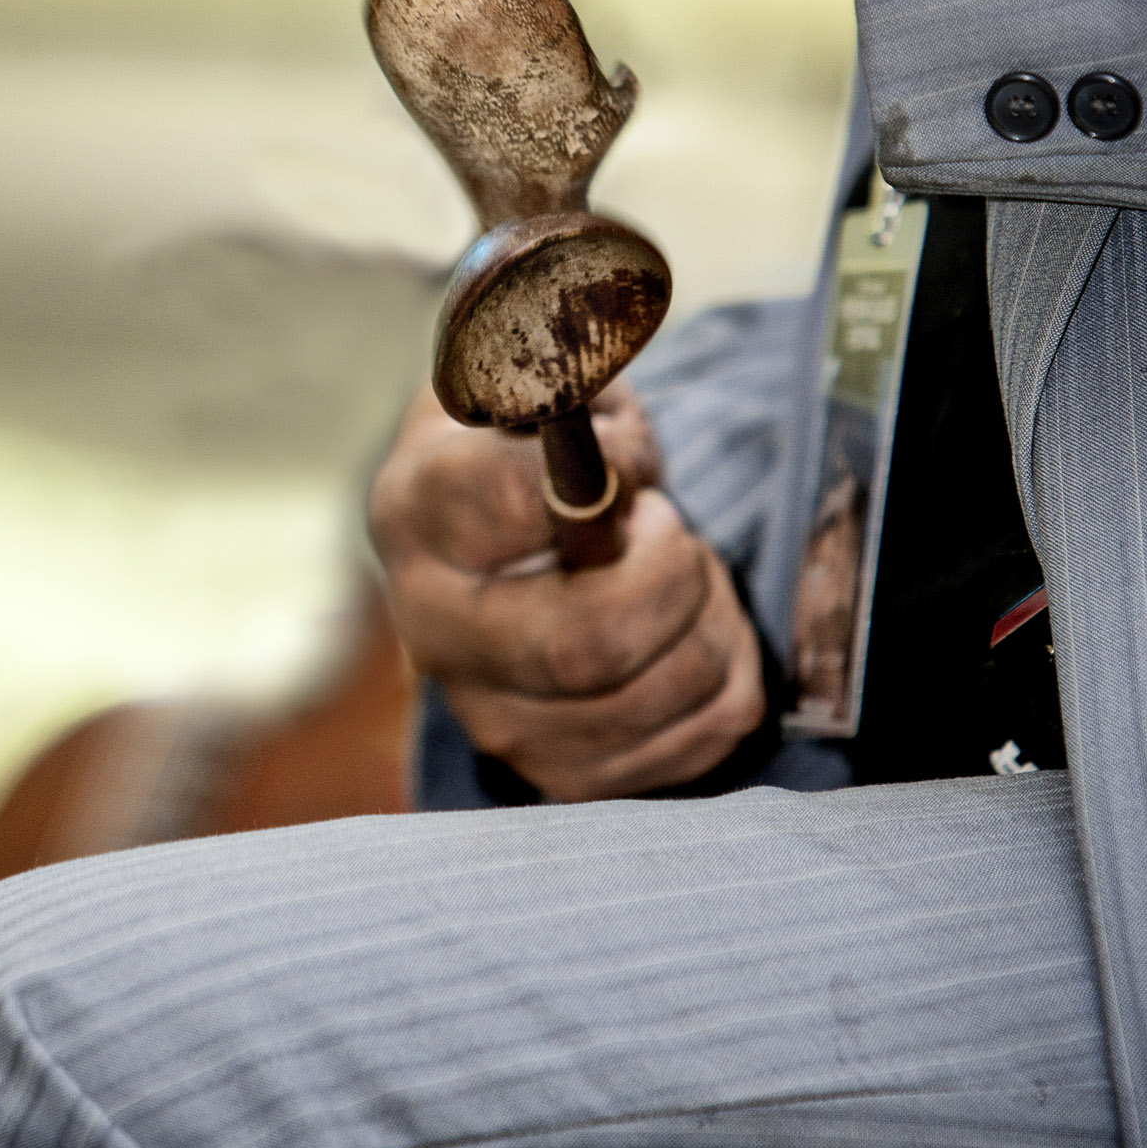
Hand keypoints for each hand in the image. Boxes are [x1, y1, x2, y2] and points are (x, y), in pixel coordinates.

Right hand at [368, 382, 765, 800]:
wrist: (503, 533)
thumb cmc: (528, 441)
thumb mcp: (540, 373)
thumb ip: (570, 374)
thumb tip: (601, 436)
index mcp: (415, 510)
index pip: (516, 506)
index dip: (604, 483)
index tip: (623, 466)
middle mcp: (432, 628)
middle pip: (584, 643)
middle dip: (673, 575)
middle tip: (674, 528)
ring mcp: (490, 714)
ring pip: (654, 696)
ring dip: (711, 618)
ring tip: (686, 573)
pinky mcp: (559, 774)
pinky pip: (696, 742)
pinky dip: (731, 677)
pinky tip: (696, 630)